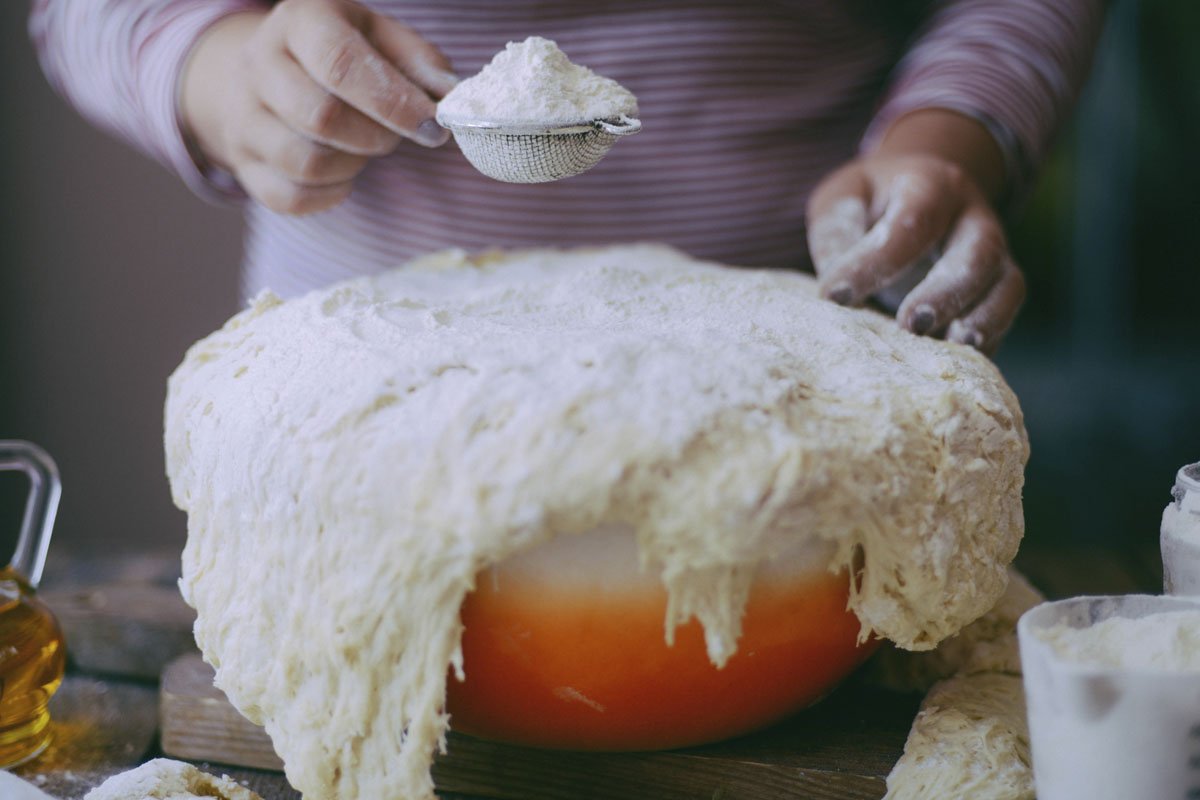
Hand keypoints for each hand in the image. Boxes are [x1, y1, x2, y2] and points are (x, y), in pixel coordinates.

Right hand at [180, 0, 457, 214]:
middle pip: (320, 117)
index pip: (341, 63)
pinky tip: (343, 172)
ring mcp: (243, 115)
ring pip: (305, 163)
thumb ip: (421, 64)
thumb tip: (452, 97)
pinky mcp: (242, 162)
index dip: (393, 103)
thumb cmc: (342, 54)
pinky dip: (331, 194)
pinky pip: (291, 197)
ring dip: (353, 166)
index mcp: (301, 20)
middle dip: (376, 137)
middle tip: (394, 134)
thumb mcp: (382, 39)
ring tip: (364, 147)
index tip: (433, 128)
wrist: (269, 71)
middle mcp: (260, 62)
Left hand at [806, 113, 1025, 354]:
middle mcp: (972, 216)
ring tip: (957, 349)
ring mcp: (994, 252)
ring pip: (1007, 284)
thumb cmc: (870, 202)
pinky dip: (989, 339)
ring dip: (984, 320)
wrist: (913, 194)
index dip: (874, 262)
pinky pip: (1005, 314)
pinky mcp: (998, 286)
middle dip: (946, 292)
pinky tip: (958, 363)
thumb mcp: (844, 199)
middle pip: (978, 252)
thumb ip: (837, 233)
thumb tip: (835, 288)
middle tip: (912, 325)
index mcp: (930, 186)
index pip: (912, 223)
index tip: (834, 296)